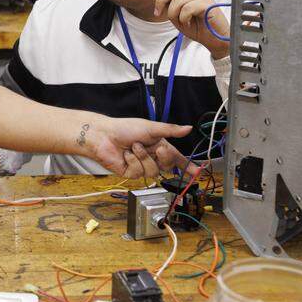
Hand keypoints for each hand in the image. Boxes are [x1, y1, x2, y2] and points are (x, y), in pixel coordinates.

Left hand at [79, 116, 198, 178]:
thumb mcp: (151, 128)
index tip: (197, 172)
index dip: (187, 166)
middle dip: (164, 158)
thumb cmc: (126, 128)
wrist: (105, 135)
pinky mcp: (131, 173)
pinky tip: (126, 154)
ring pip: (153, 171)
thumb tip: (189, 128)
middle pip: (167, 166)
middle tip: (157, 149)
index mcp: (159, 145)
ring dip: (143, 157)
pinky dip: (133, 161)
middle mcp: (151, 157)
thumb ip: (171, 130)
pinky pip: (139, 172)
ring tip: (134, 147)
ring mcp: (141, 166)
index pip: (176, 158)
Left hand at [149, 0, 229, 58]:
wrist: (213, 38)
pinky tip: (188, 22)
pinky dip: (183, 18)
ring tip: (180, 21)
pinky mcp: (207, 4)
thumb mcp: (177, 14)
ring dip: (173, 14)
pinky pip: (187, 8)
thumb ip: (168, 2)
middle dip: (161, 0)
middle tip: (157, 12)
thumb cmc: (197, 26)